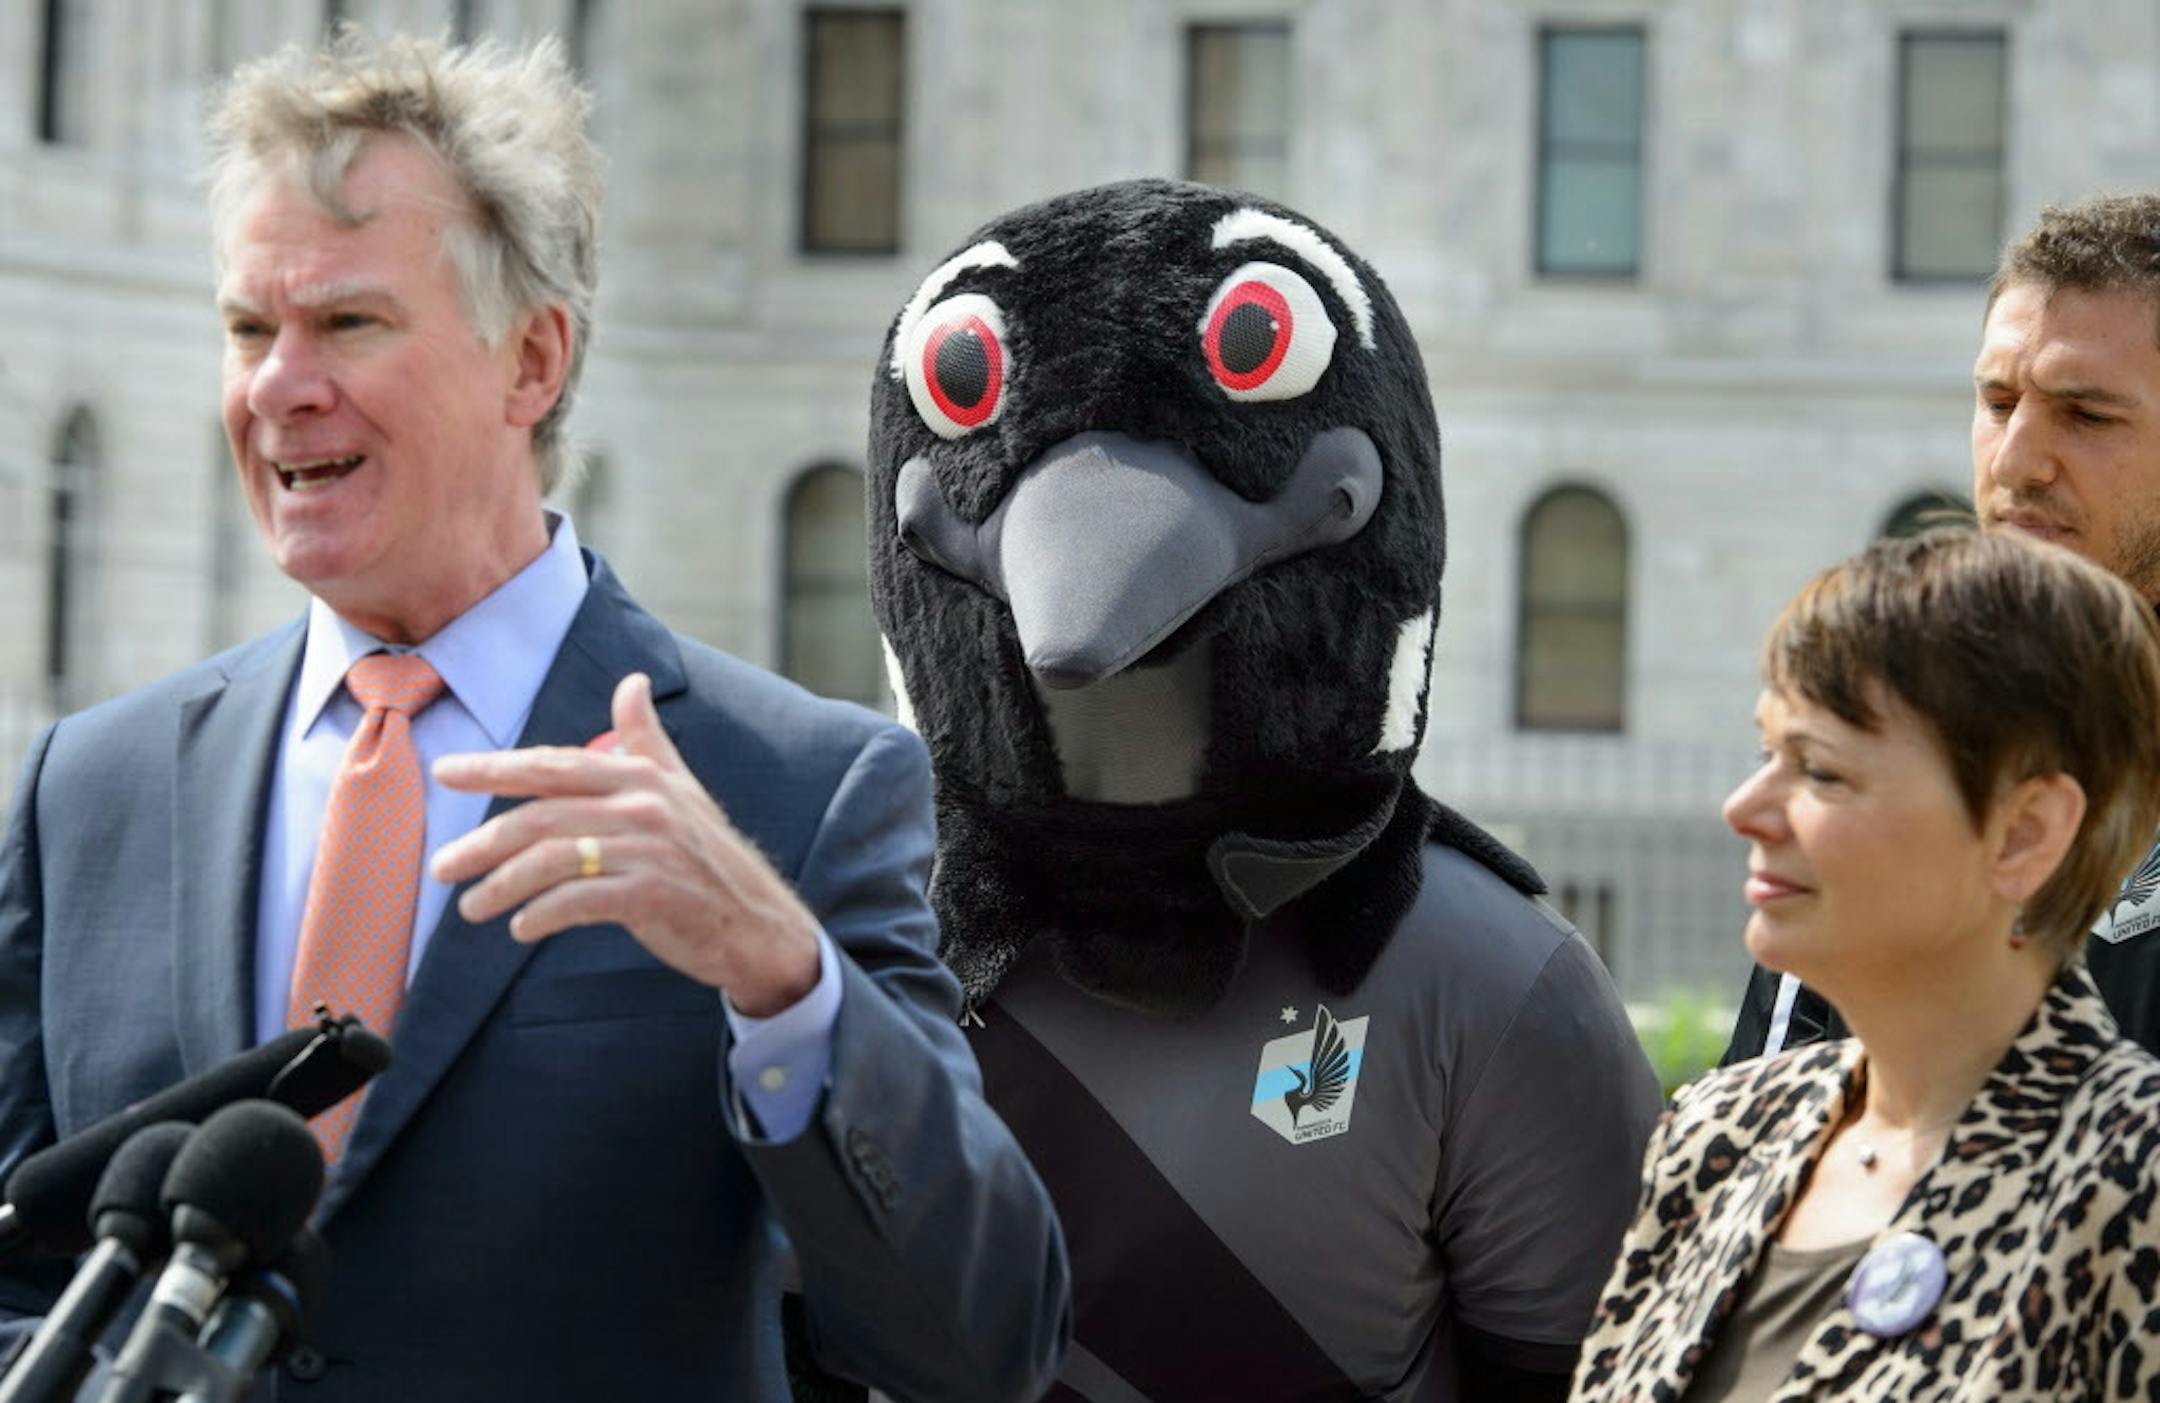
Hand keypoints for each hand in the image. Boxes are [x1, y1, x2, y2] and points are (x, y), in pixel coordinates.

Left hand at [430, 672, 821, 1015]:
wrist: (758, 922)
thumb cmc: (710, 856)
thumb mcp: (681, 789)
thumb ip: (646, 739)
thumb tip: (631, 682)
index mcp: (642, 776)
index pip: (553, 765)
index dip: (495, 767)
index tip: (446, 771)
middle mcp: (644, 806)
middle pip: (541, 816)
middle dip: (482, 842)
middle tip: (441, 867)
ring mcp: (650, 851)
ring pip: (552, 862)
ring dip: (501, 887)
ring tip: (470, 910)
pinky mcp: (653, 895)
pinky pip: (578, 903)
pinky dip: (541, 916)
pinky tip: (521, 928)